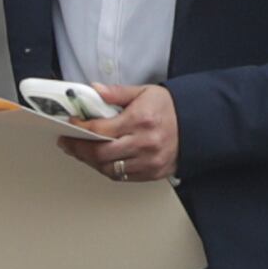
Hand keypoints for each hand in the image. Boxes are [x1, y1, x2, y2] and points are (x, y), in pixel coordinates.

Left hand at [54, 83, 179, 183]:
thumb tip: (94, 90)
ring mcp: (149, 161)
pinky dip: (108, 169)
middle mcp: (145, 143)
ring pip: (109, 169)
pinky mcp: (153, 172)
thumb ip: (116, 92)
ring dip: (91, 161)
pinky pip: (123, 177)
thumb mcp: (145, 92)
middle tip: (69, 143)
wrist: (199, 123)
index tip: (71, 125)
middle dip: (79, 149)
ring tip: (82, 152)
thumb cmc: (171, 108)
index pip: (100, 130)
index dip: (79, 129)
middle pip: (100, 154)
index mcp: (140, 121)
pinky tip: (101, 160)